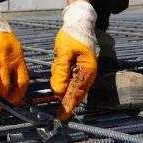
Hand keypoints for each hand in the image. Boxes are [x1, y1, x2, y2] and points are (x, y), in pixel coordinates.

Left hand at [50, 1, 98, 119]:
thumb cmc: (73, 37)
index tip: (61, 117)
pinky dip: (59, 74)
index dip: (68, 106)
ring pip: (67, 86)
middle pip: (72, 93)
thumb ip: (61, 71)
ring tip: (61, 59)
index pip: (76, 93)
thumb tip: (58, 90)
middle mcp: (86, 76)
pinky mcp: (75, 71)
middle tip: (56, 88)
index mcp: (87, 72)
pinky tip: (60, 60)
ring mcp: (81, 74)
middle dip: (62, 92)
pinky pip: (65, 79)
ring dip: (59, 78)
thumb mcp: (65, 52)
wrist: (78, 25)